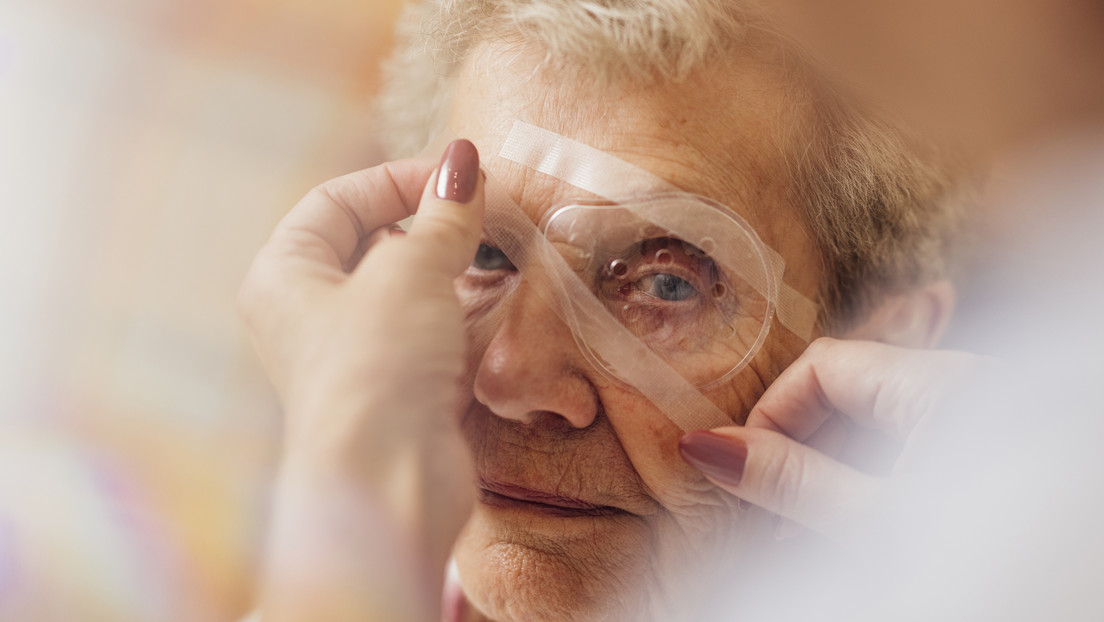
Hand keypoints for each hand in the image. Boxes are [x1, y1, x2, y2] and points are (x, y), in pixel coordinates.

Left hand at [237, 140, 483, 621]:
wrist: (391, 483)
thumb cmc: (377, 366)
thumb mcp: (411, 272)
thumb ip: (442, 216)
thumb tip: (465, 161)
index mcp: (284, 275)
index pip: (338, 200)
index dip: (399, 178)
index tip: (461, 176)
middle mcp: (309, 314)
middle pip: (371, 243)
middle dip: (430, 224)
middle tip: (485, 212)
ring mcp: (355, 355)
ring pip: (406, 291)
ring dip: (452, 270)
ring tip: (496, 255)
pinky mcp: (396, 390)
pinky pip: (430, 333)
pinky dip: (461, 314)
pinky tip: (496, 306)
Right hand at [678, 337, 990, 538]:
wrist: (1078, 594)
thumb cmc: (990, 556)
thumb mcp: (877, 524)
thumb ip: (791, 481)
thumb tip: (705, 446)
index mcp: (941, 387)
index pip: (823, 366)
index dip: (771, 414)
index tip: (743, 471)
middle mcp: (963, 389)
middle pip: (847, 392)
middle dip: (799, 449)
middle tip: (772, 517)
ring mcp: (978, 421)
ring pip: (877, 425)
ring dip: (832, 470)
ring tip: (812, 535)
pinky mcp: (985, 454)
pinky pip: (910, 447)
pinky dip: (873, 481)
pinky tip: (858, 528)